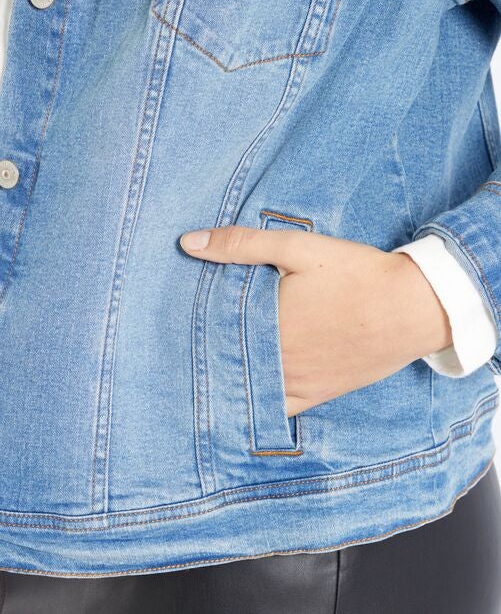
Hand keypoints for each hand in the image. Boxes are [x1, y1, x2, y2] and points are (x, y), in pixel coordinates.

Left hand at [179, 225, 452, 415]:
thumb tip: (188, 243)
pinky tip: (239, 403)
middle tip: (175, 353)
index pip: (211, 332)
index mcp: (266, 324)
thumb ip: (241, 245)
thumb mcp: (298, 248)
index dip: (189, 329)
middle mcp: (276, 360)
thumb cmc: (356, 274)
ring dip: (225, 380)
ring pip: (246, 388)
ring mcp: (298, 383)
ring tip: (199, 375)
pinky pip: (277, 409)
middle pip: (226, 361)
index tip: (169, 327)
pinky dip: (256, 406)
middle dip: (203, 355)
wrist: (413, 306)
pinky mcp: (318, 395)